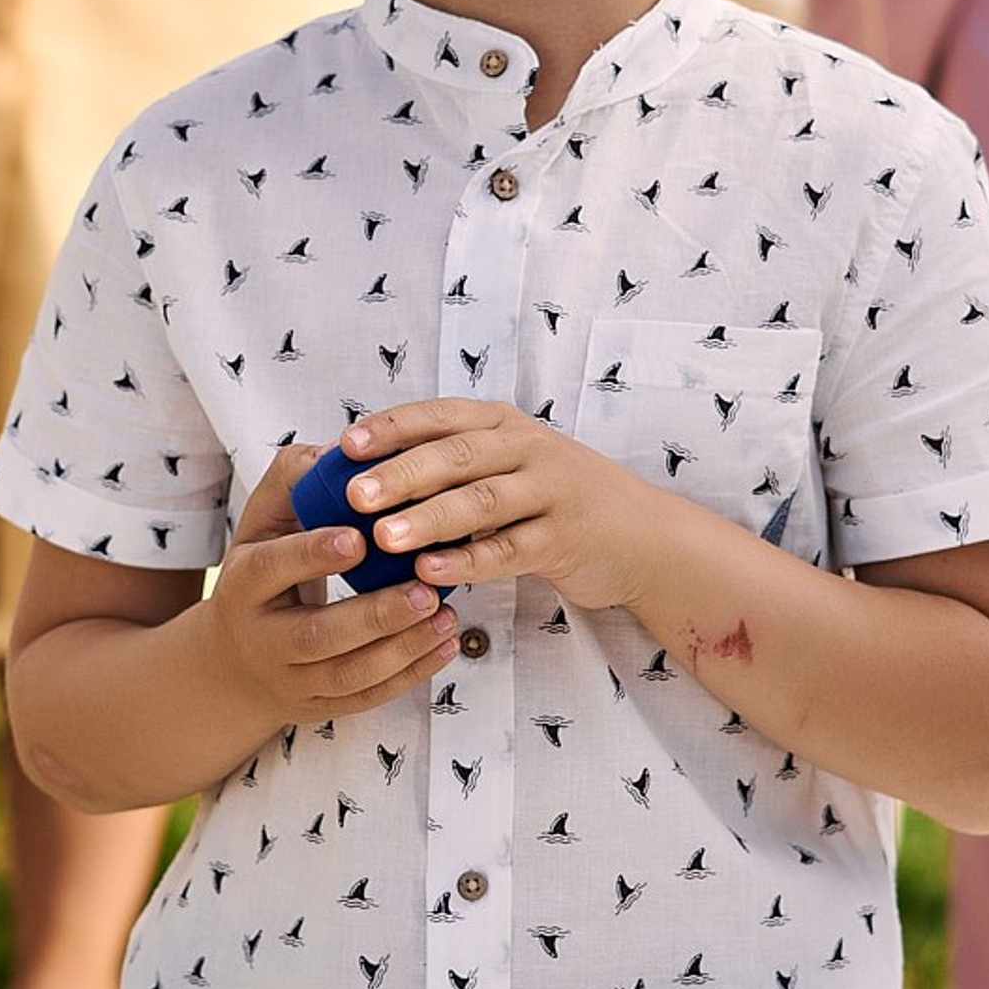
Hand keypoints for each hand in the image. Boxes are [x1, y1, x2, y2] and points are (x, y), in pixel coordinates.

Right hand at [203, 445, 458, 718]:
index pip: (272, 569)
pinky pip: (367, 698)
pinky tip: (445, 643)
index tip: (359, 537)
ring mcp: (290, 680)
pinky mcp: (320, 707)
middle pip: (317, 636)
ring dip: (402, 647)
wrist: (235, 658)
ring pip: (348, 676)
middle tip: (426, 588)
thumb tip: (334, 450)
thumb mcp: (262, 523)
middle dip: (375, 615)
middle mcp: (262, 639)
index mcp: (241, 584)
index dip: (313, 555)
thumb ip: (292, 481)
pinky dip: (410, 675)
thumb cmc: (263, 570)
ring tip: (445, 613)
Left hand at [339, 401, 658, 613]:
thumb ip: (451, 463)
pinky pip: (508, 550)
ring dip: (428, 519)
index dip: (393, 427)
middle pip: (457, 456)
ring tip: (382, 538)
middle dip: (401, 473)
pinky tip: (431, 572)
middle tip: (354, 495)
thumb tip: (364, 472)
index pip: (441, 415)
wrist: (643, 536)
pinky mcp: (564, 539)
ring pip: (481, 502)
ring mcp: (550, 493)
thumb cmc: (556, 499)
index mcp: (504, 424)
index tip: (346, 444)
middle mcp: (528, 449)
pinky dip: (467, 562)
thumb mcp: (510, 464)